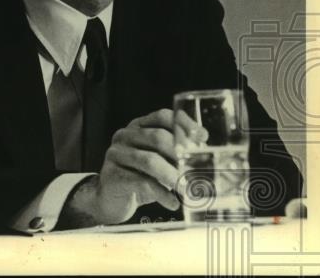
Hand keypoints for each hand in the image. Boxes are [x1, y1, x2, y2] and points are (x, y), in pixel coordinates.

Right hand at [63, 108, 207, 226]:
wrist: (112, 200)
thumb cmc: (141, 178)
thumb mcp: (160, 162)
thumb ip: (177, 156)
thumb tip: (207, 158)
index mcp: (139, 127)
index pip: (162, 116)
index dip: (184, 124)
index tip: (203, 137)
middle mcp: (125, 136)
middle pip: (157, 137)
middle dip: (181, 155)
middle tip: (196, 171)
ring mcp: (115, 154)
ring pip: (149, 160)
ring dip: (172, 176)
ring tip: (186, 190)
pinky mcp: (111, 175)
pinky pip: (140, 182)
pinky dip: (161, 194)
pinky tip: (172, 203)